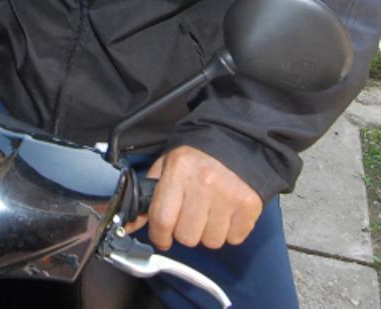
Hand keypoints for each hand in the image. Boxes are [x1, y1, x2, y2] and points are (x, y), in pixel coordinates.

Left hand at [125, 146, 262, 250]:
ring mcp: (229, 195)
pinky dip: (229, 231)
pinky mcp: (250, 205)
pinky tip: (226, 212)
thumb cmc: (197, 155)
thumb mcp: (167, 165)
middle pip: (187, 236)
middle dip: (185, 231)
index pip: (162, 219)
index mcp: (179, 171)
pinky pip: (234, 238)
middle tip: (189, 215)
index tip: (162, 237)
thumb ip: (148, 195)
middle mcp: (204, 184)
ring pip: (211, 242)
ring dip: (208, 232)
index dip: (159, 236)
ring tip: (210, 211)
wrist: (237, 139)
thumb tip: (129, 225)